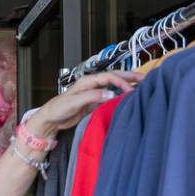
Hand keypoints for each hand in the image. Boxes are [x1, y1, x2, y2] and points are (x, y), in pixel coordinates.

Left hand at [23, 71, 140, 139]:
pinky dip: (120, 95)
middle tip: (143, 78)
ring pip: (114, 86)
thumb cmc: (58, 108)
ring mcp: (94, 93)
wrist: (51, 119)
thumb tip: (110, 93)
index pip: (108, 77)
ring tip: (140, 86)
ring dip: (126, 85)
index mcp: (87, 81)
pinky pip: (110, 96)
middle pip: (113, 77)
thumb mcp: (75, 102)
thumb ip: (92, 97)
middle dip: (129, 76)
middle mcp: (92, 85)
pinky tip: (127, 98)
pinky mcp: (94, 102)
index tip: (129, 89)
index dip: (121, 81)